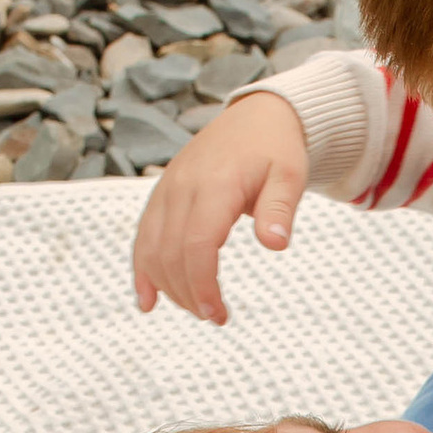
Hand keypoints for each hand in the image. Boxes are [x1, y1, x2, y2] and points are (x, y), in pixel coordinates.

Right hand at [129, 88, 309, 324]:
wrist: (256, 116)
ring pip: (151, 248)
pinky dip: (142, 270)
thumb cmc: (276, 149)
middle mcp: (183, 187)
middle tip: (215, 317)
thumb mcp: (290, 176)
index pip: (197, 244)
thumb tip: (275, 245)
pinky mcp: (162, 194)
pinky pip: (143, 235)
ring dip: (168, 286)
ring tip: (196, 308)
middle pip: (170, 253)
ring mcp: (167, 189)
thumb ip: (280, 210)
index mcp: (215, 185)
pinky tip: (148, 300)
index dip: (202, 285)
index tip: (218, 314)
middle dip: (188, 293)